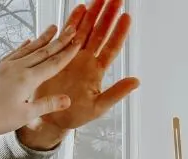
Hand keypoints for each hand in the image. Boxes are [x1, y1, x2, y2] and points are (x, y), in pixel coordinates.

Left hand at [0, 18, 80, 135]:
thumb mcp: (24, 115)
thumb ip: (46, 105)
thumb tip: (66, 100)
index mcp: (28, 79)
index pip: (53, 63)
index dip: (67, 53)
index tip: (78, 42)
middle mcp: (18, 68)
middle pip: (43, 51)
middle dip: (59, 40)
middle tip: (71, 29)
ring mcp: (5, 65)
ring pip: (29, 48)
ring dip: (42, 39)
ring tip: (53, 29)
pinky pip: (14, 52)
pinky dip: (23, 46)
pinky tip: (27, 42)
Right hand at [17, 0, 139, 149]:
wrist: (51, 118)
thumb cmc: (75, 115)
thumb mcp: (98, 107)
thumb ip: (116, 93)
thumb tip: (136, 81)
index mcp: (96, 71)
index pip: (111, 48)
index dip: (119, 33)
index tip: (126, 17)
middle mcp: (86, 60)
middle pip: (99, 33)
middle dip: (107, 16)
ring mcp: (72, 57)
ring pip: (85, 31)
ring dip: (92, 14)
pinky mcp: (58, 56)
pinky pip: (66, 36)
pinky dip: (72, 22)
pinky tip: (79, 9)